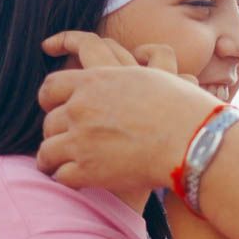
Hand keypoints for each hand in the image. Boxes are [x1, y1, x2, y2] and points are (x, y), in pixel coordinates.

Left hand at [37, 31, 220, 192]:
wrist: (190, 140)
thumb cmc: (180, 107)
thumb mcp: (151, 74)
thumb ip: (129, 73)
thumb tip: (137, 58)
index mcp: (94, 81)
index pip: (51, 86)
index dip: (48, 98)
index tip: (50, 105)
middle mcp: (81, 108)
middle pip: (50, 121)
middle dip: (55, 131)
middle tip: (63, 139)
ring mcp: (81, 140)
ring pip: (47, 150)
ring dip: (51, 158)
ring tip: (56, 164)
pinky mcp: (87, 170)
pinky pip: (60, 176)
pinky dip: (63, 178)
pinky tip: (72, 181)